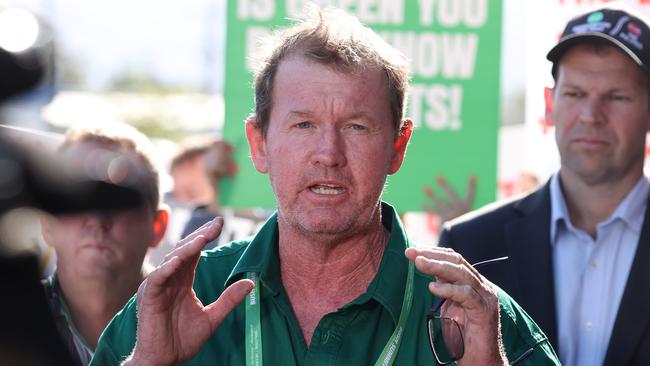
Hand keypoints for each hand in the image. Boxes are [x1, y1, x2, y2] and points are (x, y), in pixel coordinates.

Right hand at [125, 217, 253, 364]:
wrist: (164, 361)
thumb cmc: (182, 340)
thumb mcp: (212, 317)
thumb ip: (229, 299)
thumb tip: (250, 283)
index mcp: (183, 281)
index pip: (195, 253)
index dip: (206, 237)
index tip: (221, 223)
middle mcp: (170, 279)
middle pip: (185, 250)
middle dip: (200, 236)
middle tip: (217, 224)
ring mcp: (158, 287)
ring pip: (172, 260)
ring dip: (187, 248)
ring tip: (203, 238)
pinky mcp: (149, 298)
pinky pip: (157, 279)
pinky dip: (166, 269)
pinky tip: (178, 261)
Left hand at [404, 247, 506, 365]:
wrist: (481, 361)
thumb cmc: (464, 337)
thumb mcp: (450, 307)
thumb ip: (444, 289)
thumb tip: (429, 272)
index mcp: (473, 283)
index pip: (454, 259)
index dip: (433, 252)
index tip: (412, 250)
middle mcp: (481, 286)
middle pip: (457, 261)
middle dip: (432, 255)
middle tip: (411, 252)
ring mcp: (485, 297)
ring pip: (461, 273)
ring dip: (437, 266)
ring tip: (419, 263)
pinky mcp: (484, 311)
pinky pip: (466, 294)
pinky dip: (449, 289)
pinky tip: (433, 287)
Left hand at [423, 174, 475, 222]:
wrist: (461, 241)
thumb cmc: (466, 226)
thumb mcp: (467, 215)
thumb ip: (464, 207)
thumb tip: (462, 192)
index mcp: (467, 208)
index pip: (471, 195)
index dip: (472, 186)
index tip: (472, 175)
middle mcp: (459, 211)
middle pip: (452, 195)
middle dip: (445, 186)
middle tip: (438, 176)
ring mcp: (451, 215)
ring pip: (440, 203)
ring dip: (432, 195)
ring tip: (425, 188)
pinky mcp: (444, 220)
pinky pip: (435, 212)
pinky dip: (428, 208)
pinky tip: (422, 204)